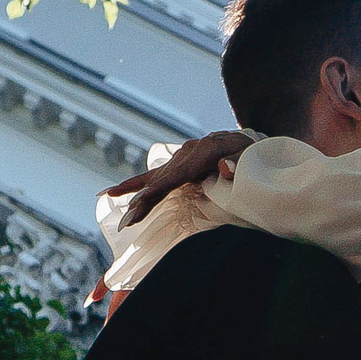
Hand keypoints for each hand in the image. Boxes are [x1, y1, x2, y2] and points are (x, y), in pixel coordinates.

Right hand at [101, 130, 253, 225]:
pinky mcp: (181, 162)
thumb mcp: (251, 156)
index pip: (178, 174)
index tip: (142, 201)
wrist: (252, 139)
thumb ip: (239, 163)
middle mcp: (188, 152)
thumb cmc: (254, 152)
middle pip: (161, 178)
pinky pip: (157, 176)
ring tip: (106, 196)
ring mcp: (183, 156)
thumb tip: (224, 168)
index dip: (159, 188)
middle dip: (141, 199)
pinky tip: (117, 192)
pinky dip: (138, 184)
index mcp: (204, 151)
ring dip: (132, 191)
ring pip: (154, 177)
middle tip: (126, 220)